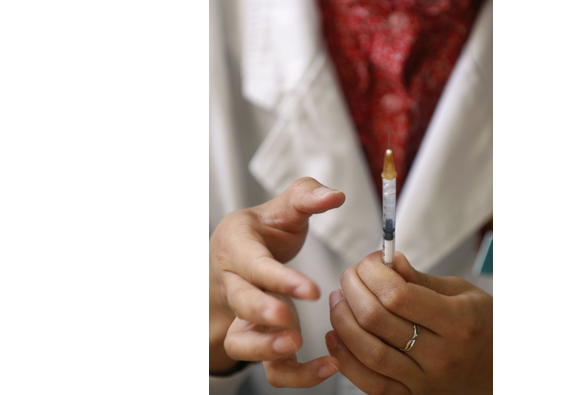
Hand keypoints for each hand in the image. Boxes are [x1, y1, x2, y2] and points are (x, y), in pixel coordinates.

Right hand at [209, 177, 343, 386]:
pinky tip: (328, 367)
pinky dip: (295, 374)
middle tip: (290, 321)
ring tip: (296, 347)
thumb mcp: (281, 210)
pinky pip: (269, 367)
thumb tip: (334, 195)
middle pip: (241, 303)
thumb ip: (306, 197)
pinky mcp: (259, 341)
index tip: (310, 290)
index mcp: (237, 248)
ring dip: (267, 349)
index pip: (254, 266)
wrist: (234, 260)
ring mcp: (243, 317)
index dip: (279, 280)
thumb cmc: (262, 235)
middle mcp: (234, 285)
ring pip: (243, 342)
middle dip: (263, 313)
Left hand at [326, 251, 491, 393]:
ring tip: (339, 300)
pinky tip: (337, 336)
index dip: (372, 272)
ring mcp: (425, 382)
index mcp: (459, 323)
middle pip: (376, 320)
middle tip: (349, 276)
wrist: (499, 371)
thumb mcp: (463, 293)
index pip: (398, 295)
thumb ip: (420, 279)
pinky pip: (369, 382)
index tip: (368, 262)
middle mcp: (441, 356)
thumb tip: (387, 260)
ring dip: (342, 321)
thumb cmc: (481, 326)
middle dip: (352, 290)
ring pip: (367, 351)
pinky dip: (345, 358)